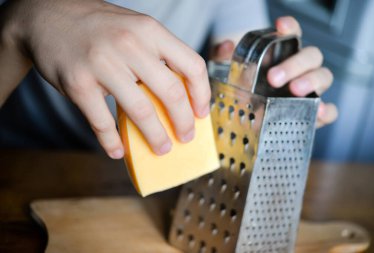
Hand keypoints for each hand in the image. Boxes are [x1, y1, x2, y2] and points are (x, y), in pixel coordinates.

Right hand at [7, 0, 209, 157]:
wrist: (47, 16)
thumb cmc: (98, 27)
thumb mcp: (135, 28)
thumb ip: (158, 55)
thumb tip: (180, 96)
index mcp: (150, 30)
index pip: (192, 65)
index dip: (202, 94)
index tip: (202, 113)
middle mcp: (129, 44)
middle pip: (171, 92)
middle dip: (184, 122)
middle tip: (186, 137)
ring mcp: (102, 64)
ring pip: (141, 111)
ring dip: (155, 136)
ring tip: (162, 148)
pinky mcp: (78, 83)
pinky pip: (102, 122)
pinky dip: (112, 141)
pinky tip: (118, 151)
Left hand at [212, 16, 337, 127]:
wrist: (249, 118)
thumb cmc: (246, 90)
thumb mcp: (229, 73)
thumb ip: (223, 57)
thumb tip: (225, 47)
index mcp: (283, 55)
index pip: (292, 35)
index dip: (290, 28)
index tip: (281, 26)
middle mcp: (300, 70)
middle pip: (311, 56)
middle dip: (295, 64)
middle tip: (274, 77)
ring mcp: (310, 90)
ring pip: (323, 76)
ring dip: (311, 81)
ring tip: (294, 90)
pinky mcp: (314, 112)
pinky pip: (330, 110)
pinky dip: (327, 110)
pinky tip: (317, 111)